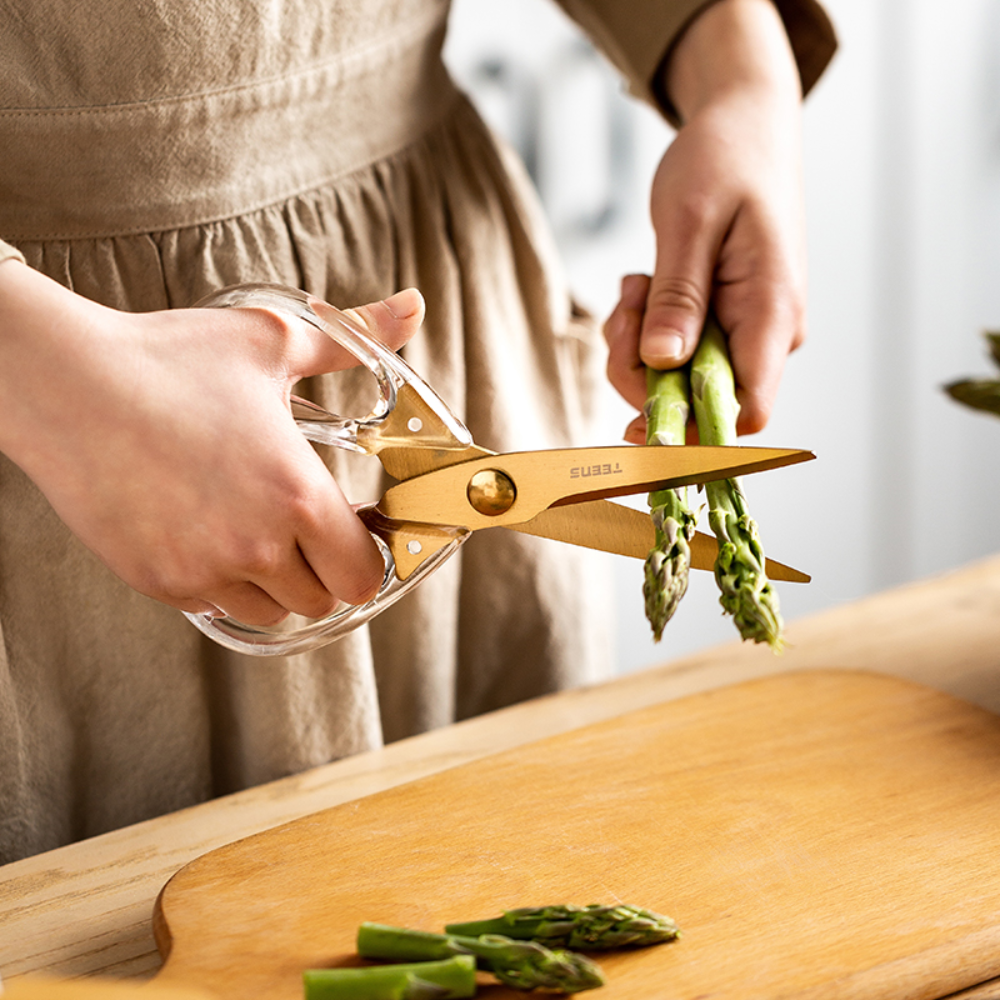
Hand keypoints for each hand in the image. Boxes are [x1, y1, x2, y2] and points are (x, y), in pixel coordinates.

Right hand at [0, 261, 423, 624]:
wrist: (65, 382)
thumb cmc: (172, 357)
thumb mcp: (272, 339)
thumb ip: (355, 334)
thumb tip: (413, 305)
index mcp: (297, 495)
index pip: (363, 574)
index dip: (368, 554)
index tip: (357, 526)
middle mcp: (256, 545)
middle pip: (323, 600)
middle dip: (325, 569)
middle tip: (309, 528)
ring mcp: (203, 569)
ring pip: (271, 610)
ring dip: (277, 582)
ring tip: (260, 531)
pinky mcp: (158, 582)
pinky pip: (215, 606)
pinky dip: (224, 583)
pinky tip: (210, 533)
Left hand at [605, 0, 806, 440]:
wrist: (743, 123)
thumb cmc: (726, 158)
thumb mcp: (690, 222)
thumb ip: (678, 297)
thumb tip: (663, 362)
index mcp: (771, 313)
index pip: (745, 411)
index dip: (692, 430)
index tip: (638, 420)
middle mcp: (764, 333)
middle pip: (698, 401)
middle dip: (643, 371)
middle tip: (624, 312)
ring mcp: (743, 329)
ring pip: (678, 378)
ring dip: (638, 346)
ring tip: (635, 285)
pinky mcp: (721, 321)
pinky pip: (674, 352)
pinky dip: (644, 330)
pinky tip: (643, 284)